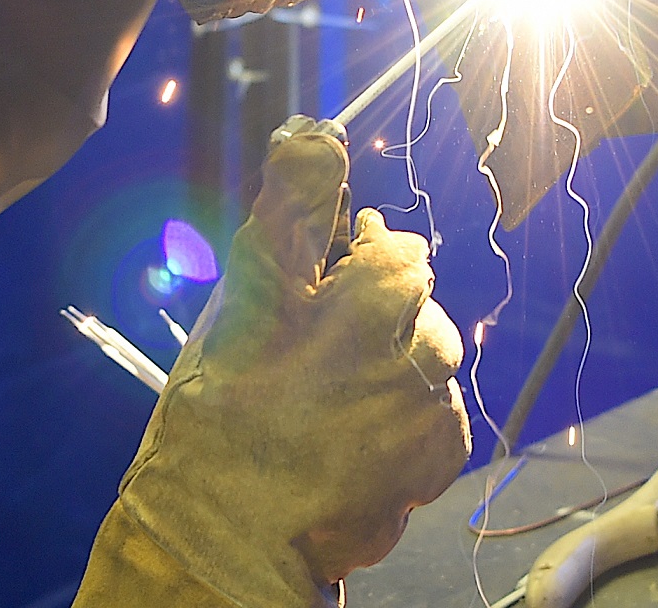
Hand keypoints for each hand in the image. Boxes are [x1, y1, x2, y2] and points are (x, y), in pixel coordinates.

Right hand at [79, 115, 470, 606]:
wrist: (223, 529)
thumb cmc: (221, 404)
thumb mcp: (247, 289)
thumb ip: (294, 204)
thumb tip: (317, 127)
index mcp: (368, 302)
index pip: (399, 250)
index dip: (363, 253)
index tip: (333, 270)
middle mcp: (412, 359)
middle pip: (422, 308)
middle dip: (380, 311)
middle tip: (320, 338)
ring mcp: (424, 419)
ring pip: (431, 362)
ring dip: (395, 364)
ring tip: (331, 390)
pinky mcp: (430, 467)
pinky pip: (437, 418)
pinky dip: (406, 417)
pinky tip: (354, 430)